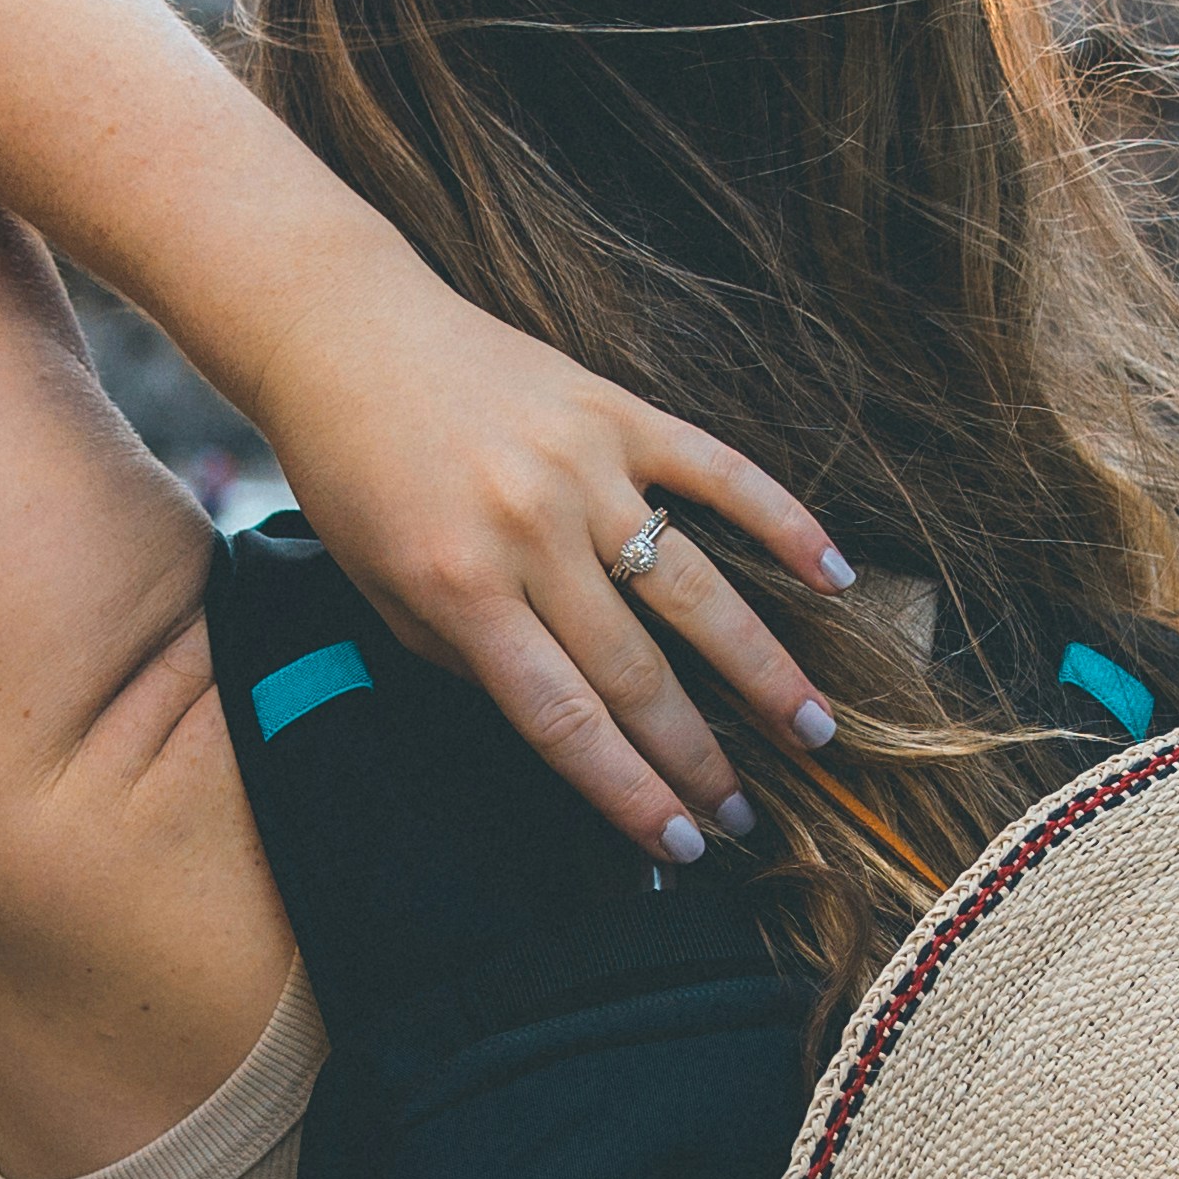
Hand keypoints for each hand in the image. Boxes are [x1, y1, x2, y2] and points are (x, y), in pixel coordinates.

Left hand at [248, 270, 852, 863]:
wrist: (343, 332)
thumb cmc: (354, 476)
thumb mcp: (382, 594)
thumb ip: (470, 663)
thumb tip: (570, 728)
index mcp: (461, 588)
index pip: (564, 719)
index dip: (630, 792)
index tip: (683, 846)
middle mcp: (531, 530)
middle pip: (638, 670)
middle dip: (699, 756)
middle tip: (752, 813)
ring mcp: (584, 466)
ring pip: (697, 588)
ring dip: (762, 668)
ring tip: (812, 728)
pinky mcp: (617, 410)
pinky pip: (720, 472)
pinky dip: (786, 522)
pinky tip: (836, 578)